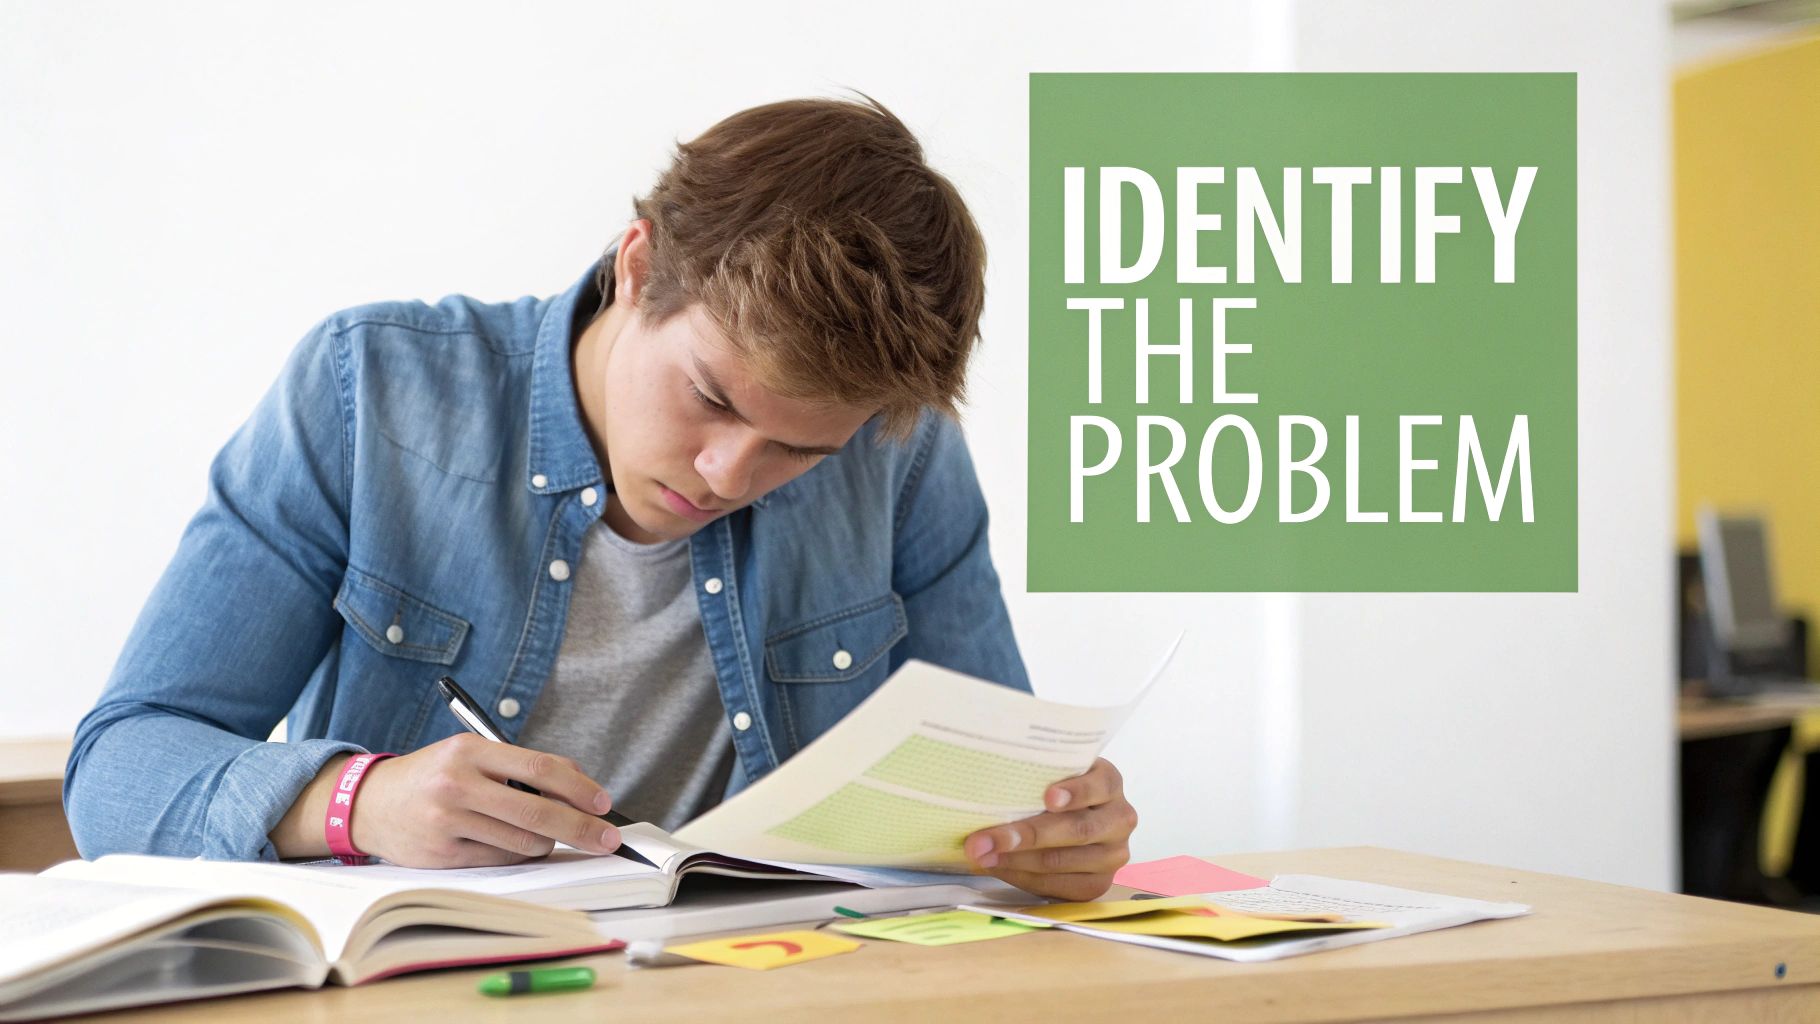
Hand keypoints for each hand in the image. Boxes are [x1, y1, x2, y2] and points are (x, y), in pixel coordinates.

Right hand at [349, 734, 620, 866]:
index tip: (603, 802)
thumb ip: (520, 767)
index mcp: (470, 750)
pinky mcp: (442, 854)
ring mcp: (447, 821)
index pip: (539, 767)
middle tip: (607, 839)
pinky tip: (513, 845)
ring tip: (543, 835)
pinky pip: (501, 860)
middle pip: (537, 811)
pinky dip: (518, 855)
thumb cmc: (433, 777)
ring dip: (546, 843)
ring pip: (523, 842)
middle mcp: (457, 784)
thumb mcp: (470, 754)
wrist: (370, 803)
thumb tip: (581, 784)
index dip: (578, 787)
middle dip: (581, 828)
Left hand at [963, 757, 1136, 901]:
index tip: (1048, 797)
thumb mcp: (1053, 773)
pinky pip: (1059, 886)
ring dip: (1016, 860)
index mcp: (1110, 782)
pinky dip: (1023, 877)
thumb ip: (1037, 774)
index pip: (1099, 786)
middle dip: (1027, 835)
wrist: (1070, 819)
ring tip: (981, 856)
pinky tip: (998, 868)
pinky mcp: (1099, 884)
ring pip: (1063, 861)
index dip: (1076, 792)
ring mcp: (1114, 855)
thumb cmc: (1052, 789)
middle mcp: (1119, 819)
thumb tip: (987, 783)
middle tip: (985, 839)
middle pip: (1077, 830)